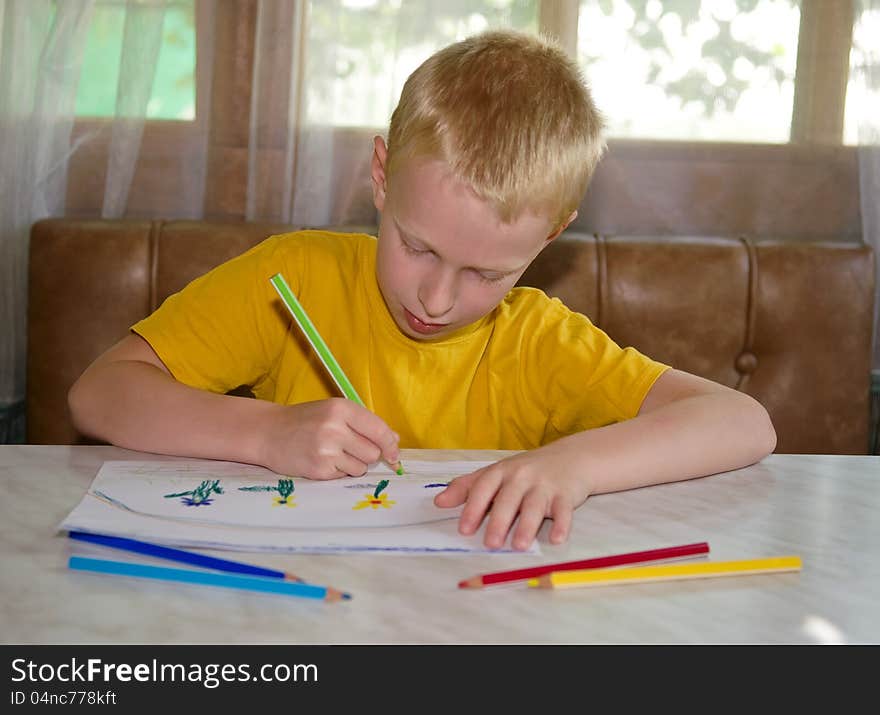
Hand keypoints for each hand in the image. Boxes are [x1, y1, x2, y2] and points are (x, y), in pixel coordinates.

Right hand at [257, 398, 399, 478]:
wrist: (268, 432)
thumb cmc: (305, 420)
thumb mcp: (334, 412)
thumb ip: (365, 423)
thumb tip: (394, 439)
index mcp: (342, 409)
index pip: (379, 430)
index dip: (391, 445)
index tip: (394, 454)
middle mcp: (335, 428)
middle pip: (373, 452)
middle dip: (367, 454)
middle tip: (348, 447)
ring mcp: (326, 450)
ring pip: (361, 467)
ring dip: (353, 464)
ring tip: (333, 453)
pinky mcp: (319, 470)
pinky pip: (344, 476)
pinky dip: (338, 471)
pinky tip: (322, 460)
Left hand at [433, 446, 591, 550]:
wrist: (571, 457)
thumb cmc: (527, 470)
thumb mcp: (496, 473)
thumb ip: (467, 487)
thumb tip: (439, 502)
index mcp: (501, 471)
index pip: (484, 488)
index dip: (473, 508)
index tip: (464, 529)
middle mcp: (522, 476)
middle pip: (508, 499)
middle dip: (499, 521)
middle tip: (490, 544)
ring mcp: (544, 484)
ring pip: (534, 506)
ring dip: (527, 526)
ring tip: (519, 545)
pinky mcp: (566, 494)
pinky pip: (564, 510)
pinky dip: (562, 525)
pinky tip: (557, 539)